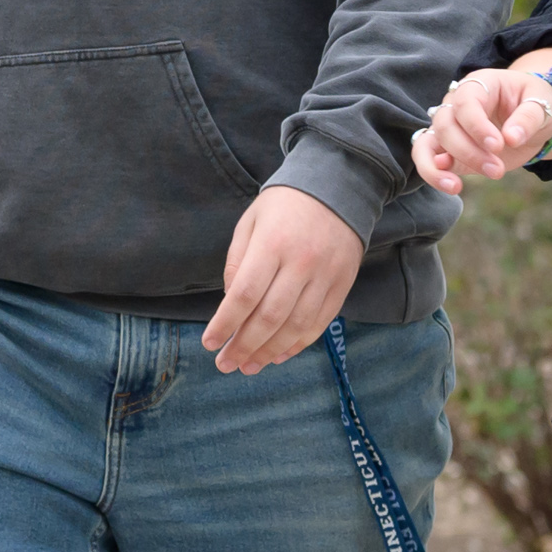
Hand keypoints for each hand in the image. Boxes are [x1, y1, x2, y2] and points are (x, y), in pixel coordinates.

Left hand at [201, 186, 366, 374]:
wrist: (338, 185)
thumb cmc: (284, 205)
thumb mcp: (251, 221)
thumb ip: (237, 262)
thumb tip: (231, 304)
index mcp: (273, 243)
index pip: (245, 294)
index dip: (225, 323)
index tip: (209, 342)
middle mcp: (301, 263)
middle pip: (270, 317)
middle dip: (243, 346)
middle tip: (225, 365)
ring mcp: (325, 276)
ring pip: (296, 326)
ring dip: (269, 352)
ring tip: (249, 366)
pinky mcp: (342, 285)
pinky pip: (319, 324)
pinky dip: (297, 344)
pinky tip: (278, 355)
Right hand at [412, 52, 551, 194]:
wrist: (533, 118)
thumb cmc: (535, 103)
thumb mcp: (541, 104)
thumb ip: (528, 118)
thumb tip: (511, 138)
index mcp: (478, 85)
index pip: (465, 102)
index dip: (476, 125)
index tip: (497, 145)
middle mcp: (455, 103)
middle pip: (445, 125)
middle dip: (468, 151)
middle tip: (498, 170)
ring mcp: (449, 127)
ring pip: (427, 144)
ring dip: (441, 167)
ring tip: (456, 187)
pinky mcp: (449, 151)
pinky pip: (429, 161)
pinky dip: (434, 174)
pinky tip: (451, 186)